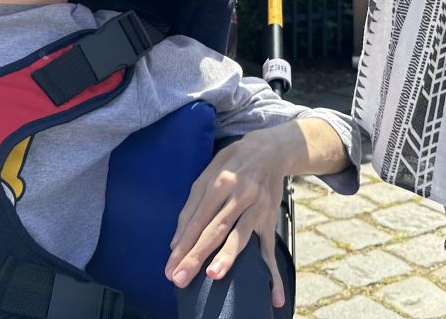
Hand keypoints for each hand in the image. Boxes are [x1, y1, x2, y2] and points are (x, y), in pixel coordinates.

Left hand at [165, 126, 290, 308]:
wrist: (270, 150)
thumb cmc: (232, 163)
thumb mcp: (208, 174)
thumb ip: (192, 207)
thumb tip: (176, 242)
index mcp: (219, 182)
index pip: (197, 219)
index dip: (183, 244)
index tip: (170, 267)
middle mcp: (239, 194)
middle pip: (215, 229)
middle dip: (196, 255)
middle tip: (180, 279)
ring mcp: (258, 208)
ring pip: (240, 236)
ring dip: (228, 257)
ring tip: (214, 276)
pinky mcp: (270, 219)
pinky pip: (270, 248)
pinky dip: (274, 273)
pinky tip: (275, 296)